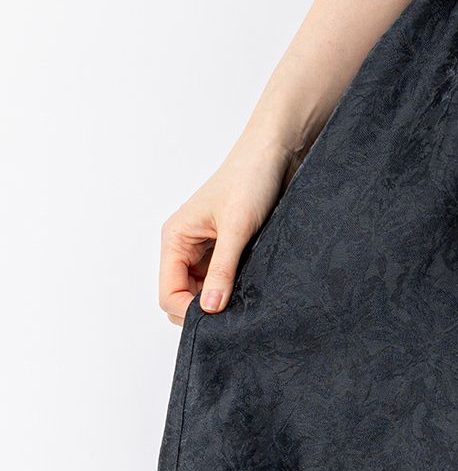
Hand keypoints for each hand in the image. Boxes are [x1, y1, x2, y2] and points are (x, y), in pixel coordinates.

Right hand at [156, 135, 301, 323]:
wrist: (276, 151)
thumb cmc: (250, 178)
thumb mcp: (237, 228)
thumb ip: (222, 270)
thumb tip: (209, 309)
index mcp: (175, 238)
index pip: (168, 293)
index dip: (188, 310)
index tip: (217, 319)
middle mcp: (185, 244)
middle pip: (182, 295)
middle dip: (202, 306)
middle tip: (233, 311)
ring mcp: (205, 246)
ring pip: (203, 288)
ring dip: (220, 295)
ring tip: (245, 295)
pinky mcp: (226, 245)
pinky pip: (222, 276)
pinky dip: (232, 284)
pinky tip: (251, 283)